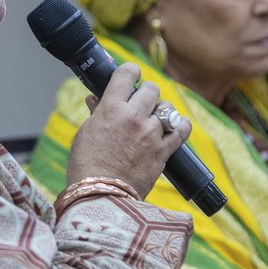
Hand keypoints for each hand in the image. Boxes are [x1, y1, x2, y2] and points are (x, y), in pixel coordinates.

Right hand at [66, 62, 191, 197]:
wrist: (100, 197)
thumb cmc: (86, 166)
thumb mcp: (85, 133)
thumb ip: (96, 113)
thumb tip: (95, 99)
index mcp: (111, 108)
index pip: (126, 74)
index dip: (130, 71)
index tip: (131, 75)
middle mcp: (133, 117)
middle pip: (151, 88)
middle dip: (146, 93)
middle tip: (141, 103)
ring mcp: (150, 134)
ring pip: (167, 108)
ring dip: (161, 111)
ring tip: (155, 119)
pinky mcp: (163, 152)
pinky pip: (181, 131)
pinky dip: (181, 126)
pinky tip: (179, 125)